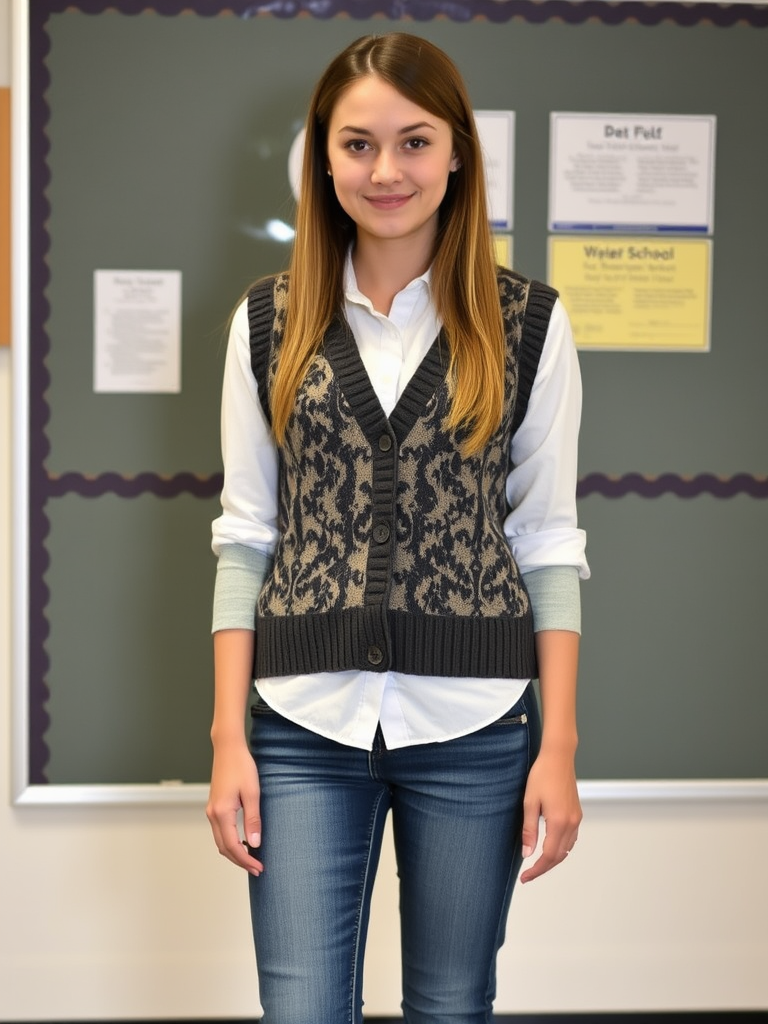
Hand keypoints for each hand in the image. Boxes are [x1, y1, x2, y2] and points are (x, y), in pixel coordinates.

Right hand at [206, 741, 263, 875]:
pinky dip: (230, 841)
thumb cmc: (241, 766)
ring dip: (234, 852)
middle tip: (257, 868)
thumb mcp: (252, 793)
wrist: (228, 749)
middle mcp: (212, 814)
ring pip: (220, 841)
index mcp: (222, 813)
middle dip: (240, 861)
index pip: (233, 846)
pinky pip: (220, 831)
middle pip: (224, 848)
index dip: (246, 860)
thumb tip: (255, 844)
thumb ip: (253, 820)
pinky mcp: (214, 806)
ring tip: (252, 858)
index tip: (259, 867)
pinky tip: (244, 840)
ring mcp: (211, 810)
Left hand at [518, 747, 581, 883]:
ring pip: (567, 849)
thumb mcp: (530, 802)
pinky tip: (550, 846)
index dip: (536, 870)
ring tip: (537, 863)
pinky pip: (571, 838)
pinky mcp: (577, 813)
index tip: (525, 877)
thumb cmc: (542, 775)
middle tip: (528, 875)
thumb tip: (527, 854)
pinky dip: (561, 848)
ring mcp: (576, 818)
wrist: (558, 757)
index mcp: (559, 822)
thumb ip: (529, 830)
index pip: (548, 856)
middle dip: (544, 868)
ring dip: (553, 859)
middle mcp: (571, 823)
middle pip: (559, 856)